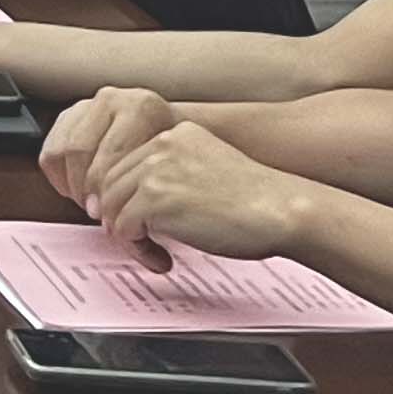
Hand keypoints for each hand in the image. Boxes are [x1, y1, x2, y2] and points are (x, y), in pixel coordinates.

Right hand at [40, 86, 185, 209]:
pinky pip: (51, 149)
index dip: (105, 191)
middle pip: (79, 150)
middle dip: (83, 188)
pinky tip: (77, 188)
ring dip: (70, 183)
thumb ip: (152, 186)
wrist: (171, 129)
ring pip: (61, 149)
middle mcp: (112, 99)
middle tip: (94, 212)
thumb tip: (126, 223)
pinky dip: (58, 175)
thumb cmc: (175, 154)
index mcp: (141, 108)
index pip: (109, 155)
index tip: (109, 216)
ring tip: (87, 201)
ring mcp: (88, 104)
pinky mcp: (70, 114)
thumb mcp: (174, 165)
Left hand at [86, 120, 312, 261]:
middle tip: (137, 240)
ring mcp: (155, 170)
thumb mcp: (209, 170)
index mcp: (175, 134)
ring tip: (151, 251)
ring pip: (111, 206)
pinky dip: (138, 250)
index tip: (132, 219)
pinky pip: (124, 230)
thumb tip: (140, 204)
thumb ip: (175, 175)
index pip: (125, 163)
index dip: (125, 197)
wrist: (282, 210)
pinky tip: (161, 259)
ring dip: (126, 236)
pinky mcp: (155, 200)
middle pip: (110, 183)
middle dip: (118, 216)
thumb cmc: (259, 202)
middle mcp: (161, 145)